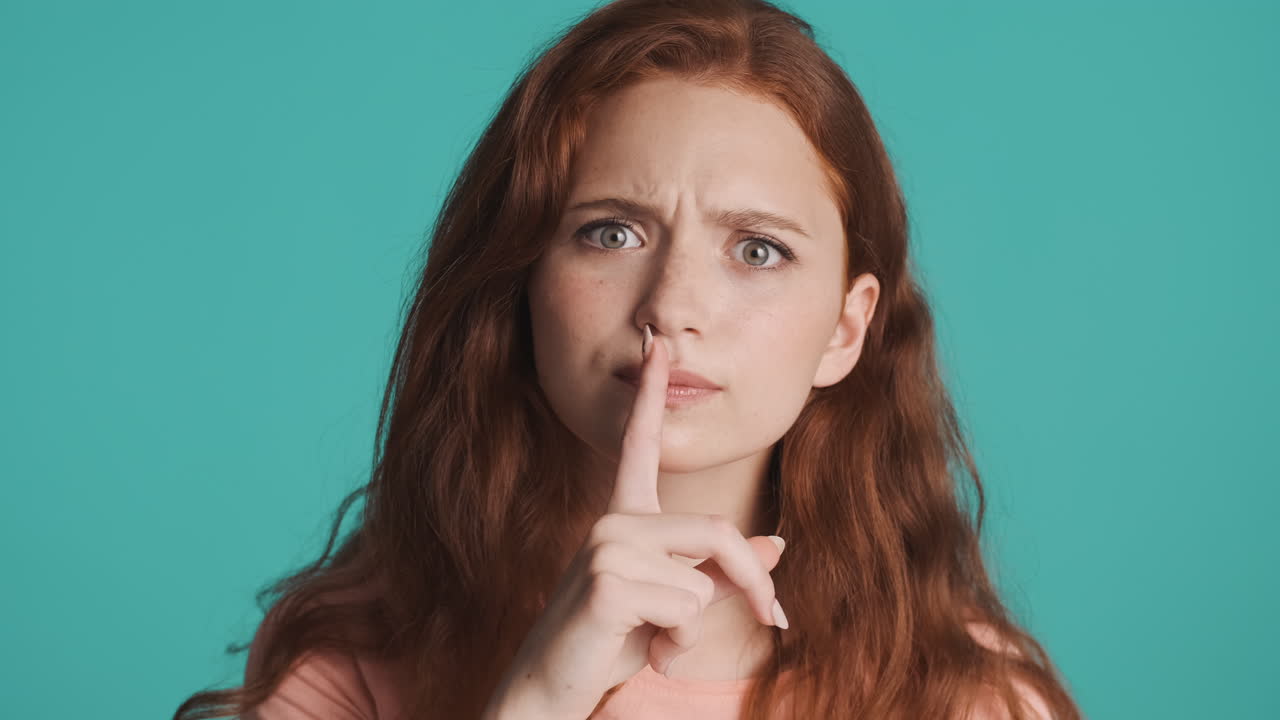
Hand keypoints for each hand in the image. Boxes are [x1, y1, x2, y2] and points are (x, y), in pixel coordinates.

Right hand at [486, 324, 787, 719]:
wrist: (553, 688)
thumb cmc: (612, 644)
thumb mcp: (676, 604)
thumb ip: (724, 572)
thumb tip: (777, 545)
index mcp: (624, 518)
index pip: (639, 448)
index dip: (650, 397)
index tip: (657, 347)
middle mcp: (613, 523)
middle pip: (716, 531)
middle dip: (756, 582)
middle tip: (776, 621)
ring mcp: (606, 547)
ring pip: (704, 581)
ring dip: (695, 625)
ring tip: (653, 639)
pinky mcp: (608, 582)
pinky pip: (686, 607)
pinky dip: (678, 641)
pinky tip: (642, 648)